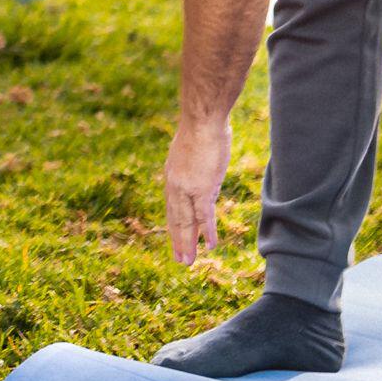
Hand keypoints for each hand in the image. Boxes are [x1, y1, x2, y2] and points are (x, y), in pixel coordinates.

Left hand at [163, 110, 234, 261]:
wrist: (202, 119)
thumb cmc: (201, 127)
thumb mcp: (192, 148)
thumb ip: (195, 162)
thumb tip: (202, 165)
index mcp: (172, 175)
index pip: (173, 205)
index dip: (174, 224)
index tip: (175, 237)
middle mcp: (175, 185)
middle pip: (176, 218)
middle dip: (178, 240)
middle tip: (180, 259)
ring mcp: (187, 188)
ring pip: (186, 222)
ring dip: (188, 243)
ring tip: (188, 261)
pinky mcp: (202, 188)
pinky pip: (204, 216)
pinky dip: (207, 232)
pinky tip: (209, 246)